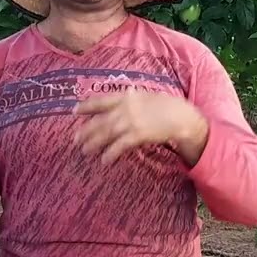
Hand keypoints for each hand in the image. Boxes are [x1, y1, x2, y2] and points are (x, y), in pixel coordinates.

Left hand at [74, 90, 208, 164]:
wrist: (182, 116)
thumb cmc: (167, 106)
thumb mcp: (146, 96)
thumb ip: (132, 98)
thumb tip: (122, 98)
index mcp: (126, 96)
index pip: (101, 100)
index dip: (86, 106)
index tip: (74, 111)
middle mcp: (125, 107)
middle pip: (100, 120)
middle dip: (85, 131)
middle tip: (75, 140)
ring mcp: (131, 121)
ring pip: (106, 133)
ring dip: (93, 143)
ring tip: (85, 151)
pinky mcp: (138, 134)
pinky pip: (119, 145)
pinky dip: (110, 153)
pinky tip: (104, 160)